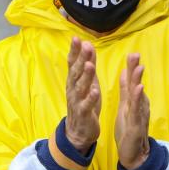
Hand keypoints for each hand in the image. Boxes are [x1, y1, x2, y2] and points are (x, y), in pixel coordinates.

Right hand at [65, 37, 101, 152]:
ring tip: (90, 65)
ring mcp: (77, 101)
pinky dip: (91, 98)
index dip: (74, 51)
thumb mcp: (88, 81)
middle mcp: (73, 89)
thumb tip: (88, 45)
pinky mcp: (83, 113)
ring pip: (81, 87)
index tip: (76, 38)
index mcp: (74, 80)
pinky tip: (95, 91)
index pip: (73, 63)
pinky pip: (86, 105)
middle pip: (76, 72)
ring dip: (86, 76)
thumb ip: (88, 64)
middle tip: (85, 47)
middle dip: (81, 59)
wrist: (78, 131)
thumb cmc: (84, 102)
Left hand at [115, 53, 150, 169]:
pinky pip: (137, 110)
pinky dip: (138, 99)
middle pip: (137, 85)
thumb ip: (126, 90)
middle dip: (136, 70)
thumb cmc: (129, 129)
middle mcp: (139, 105)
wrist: (134, 153)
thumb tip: (125, 72)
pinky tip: (138, 89)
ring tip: (139, 67)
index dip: (131, 68)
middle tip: (135, 54)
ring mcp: (139, 115)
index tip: (131, 53)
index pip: (132, 82)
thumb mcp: (125, 106)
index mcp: (134, 101)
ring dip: (138, 81)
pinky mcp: (137, 125)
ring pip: (138, 96)